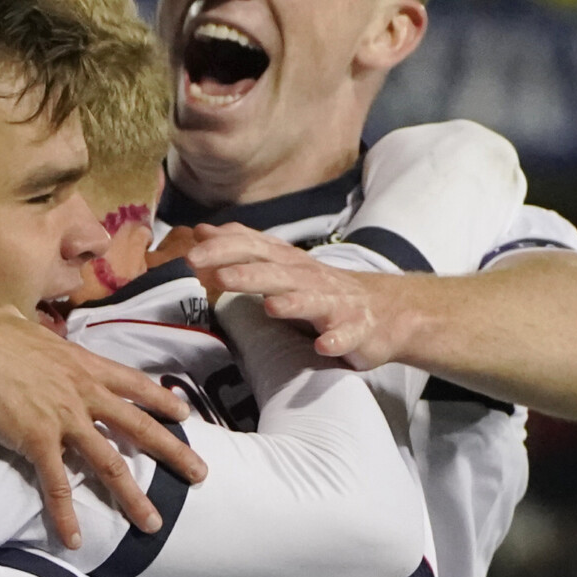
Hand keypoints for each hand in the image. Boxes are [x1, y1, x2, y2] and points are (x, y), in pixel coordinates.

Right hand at [0, 302, 205, 549]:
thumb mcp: (27, 326)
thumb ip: (36, 335)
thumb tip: (23, 323)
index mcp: (83, 364)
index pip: (134, 384)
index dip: (162, 399)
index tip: (184, 414)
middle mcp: (83, 392)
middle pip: (139, 426)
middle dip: (174, 452)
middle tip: (201, 474)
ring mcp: (63, 418)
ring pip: (109, 462)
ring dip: (133, 496)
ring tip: (153, 523)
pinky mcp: (36, 440)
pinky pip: (56, 485)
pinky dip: (67, 515)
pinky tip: (75, 539)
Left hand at [187, 224, 420, 368]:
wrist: (383, 312)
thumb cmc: (322, 291)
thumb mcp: (280, 266)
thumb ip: (243, 250)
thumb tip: (201, 231)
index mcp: (288, 264)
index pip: (254, 248)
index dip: (225, 248)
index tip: (192, 253)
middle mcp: (310, 278)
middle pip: (276, 273)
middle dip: (248, 274)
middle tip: (217, 276)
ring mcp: (336, 303)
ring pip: (311, 301)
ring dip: (292, 303)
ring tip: (270, 306)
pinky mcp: (357, 329)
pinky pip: (346, 335)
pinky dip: (336, 339)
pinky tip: (323, 345)